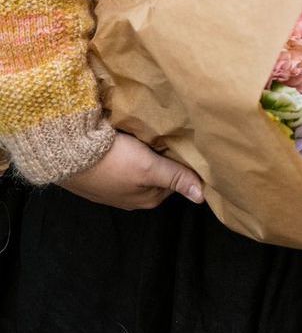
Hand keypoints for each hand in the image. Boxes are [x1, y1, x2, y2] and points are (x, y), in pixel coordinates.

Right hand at [57, 131, 203, 210]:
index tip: (188, 143)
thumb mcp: (149, 168)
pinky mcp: (103, 174)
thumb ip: (176, 178)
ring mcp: (116, 187)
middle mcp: (134, 197)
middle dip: (167, 156)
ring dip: (149, 152)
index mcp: (149, 199)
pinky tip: (131, 139)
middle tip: (172, 134)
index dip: (184, 161)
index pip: (178, 179)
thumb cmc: (113, 162)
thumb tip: (203, 197)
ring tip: (153, 133)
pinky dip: (132, 151)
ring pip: (143, 166)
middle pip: (161, 172)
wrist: (67, 156)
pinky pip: (125, 162)